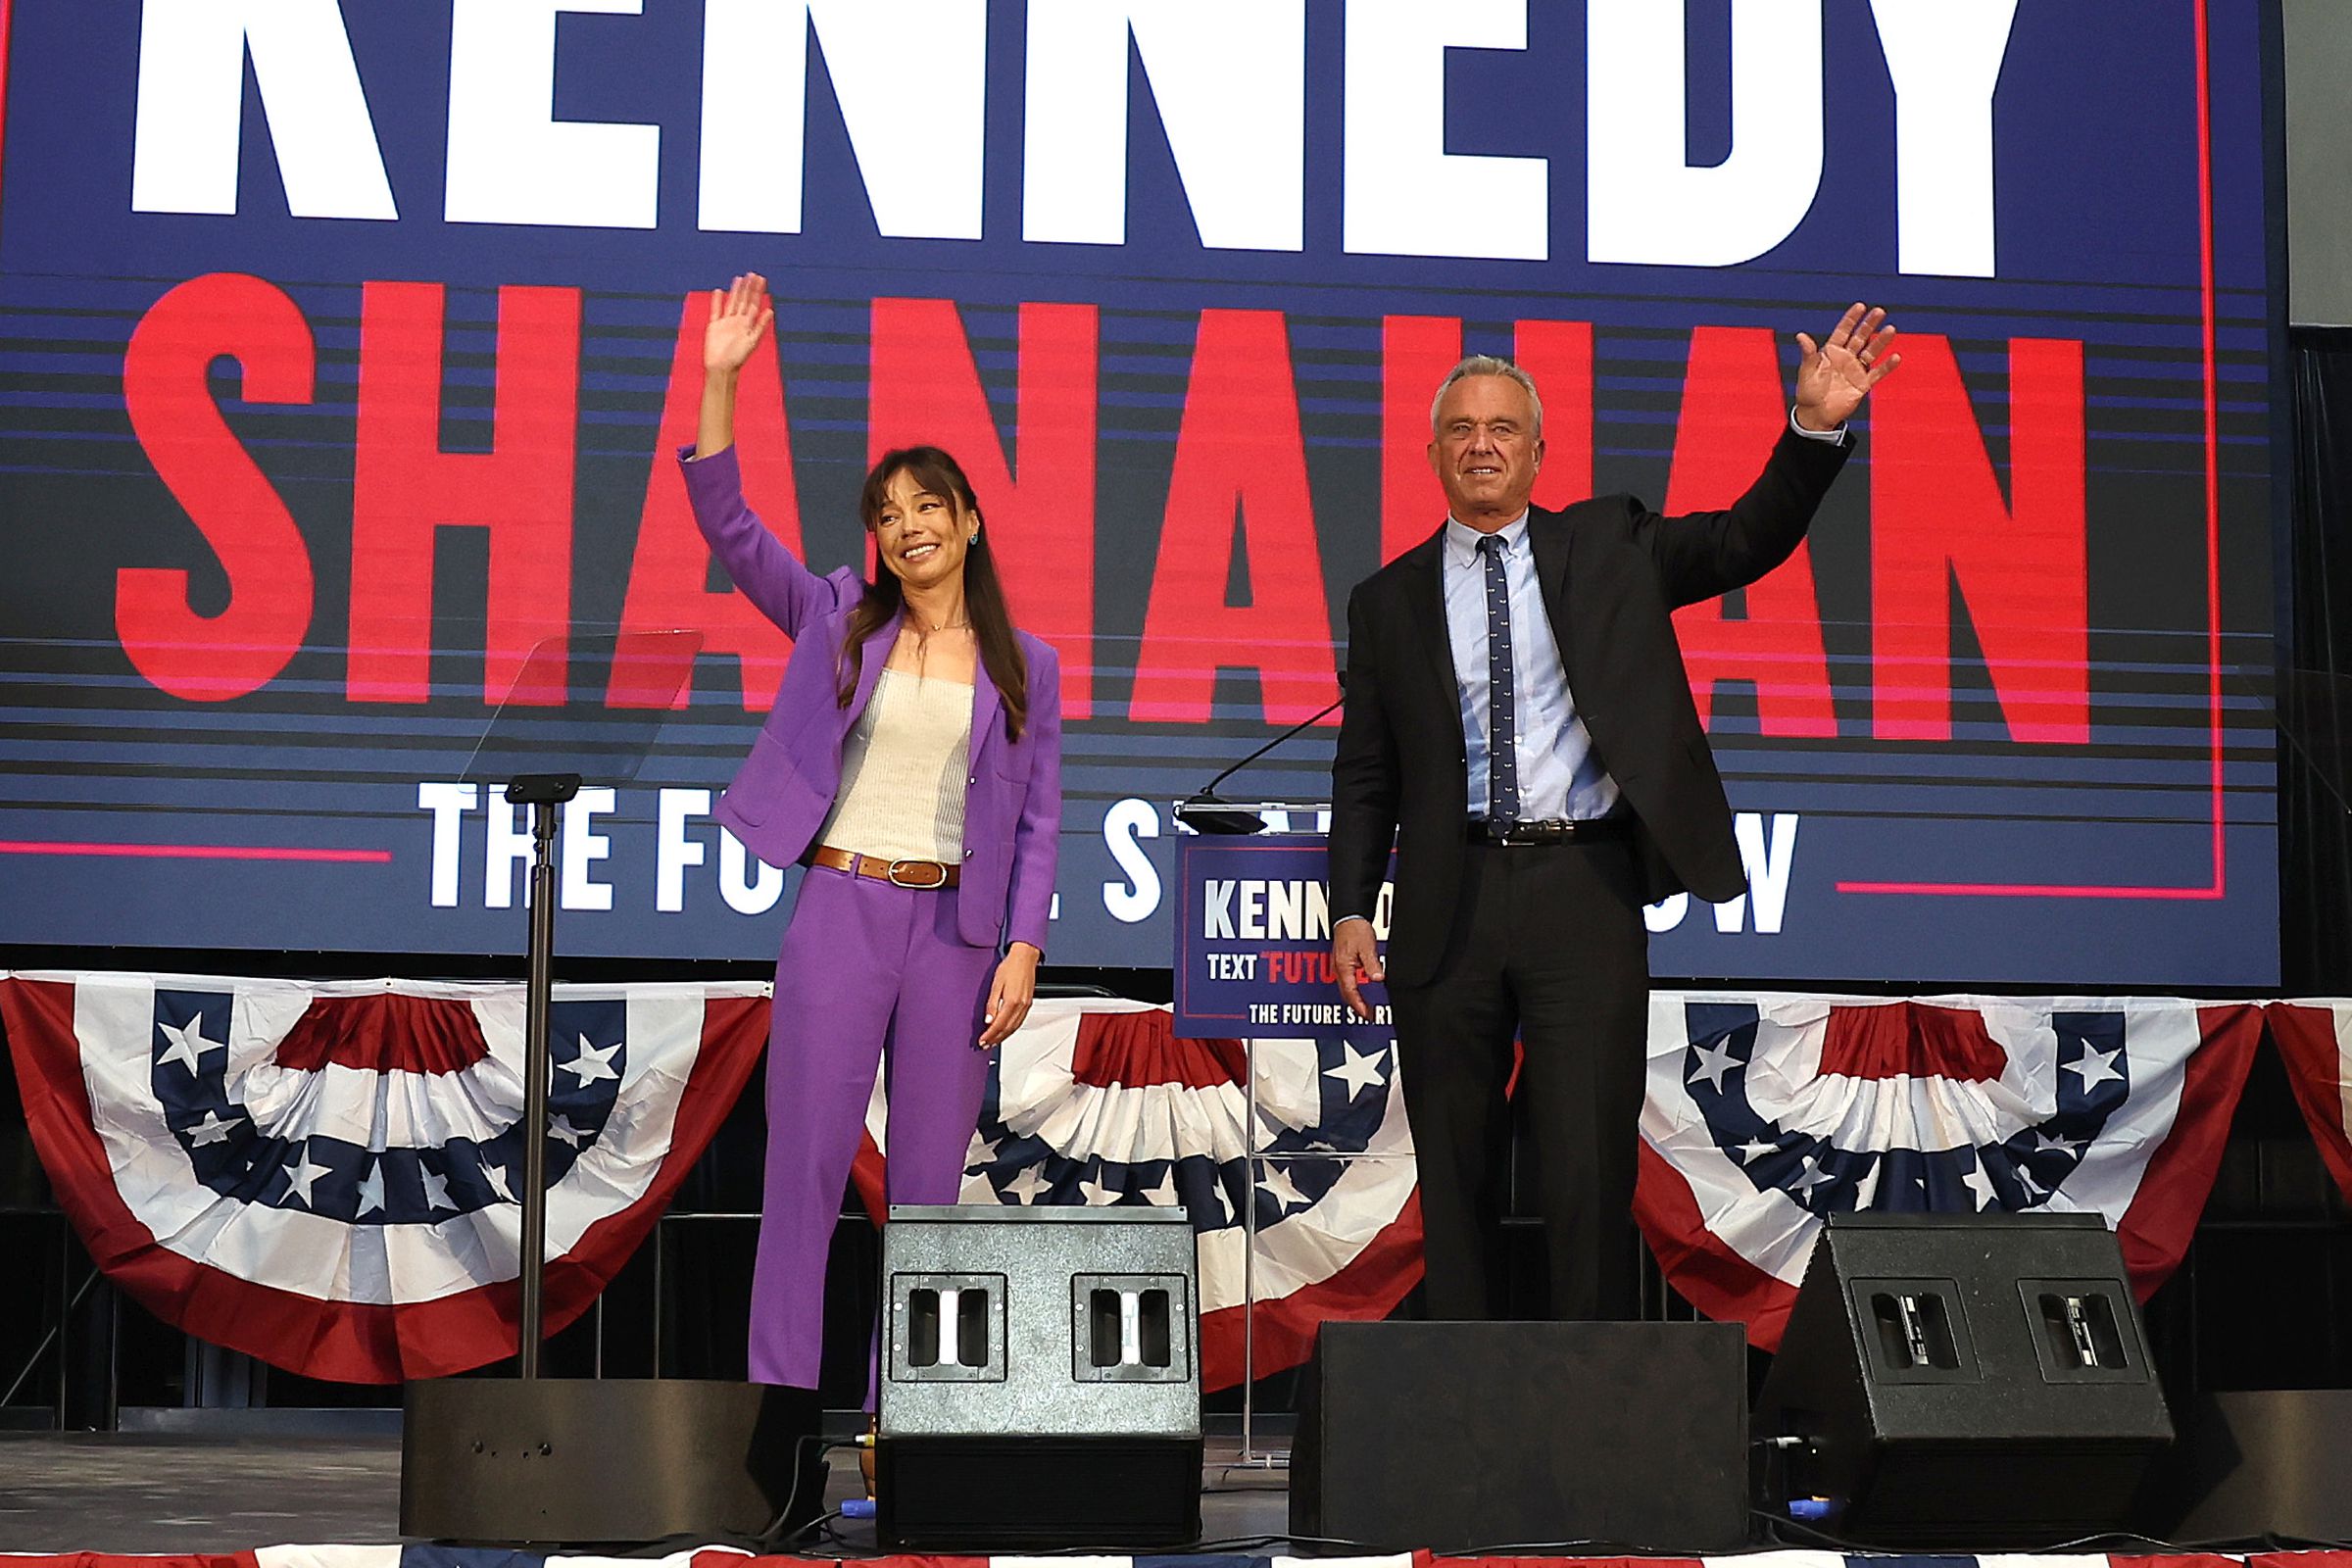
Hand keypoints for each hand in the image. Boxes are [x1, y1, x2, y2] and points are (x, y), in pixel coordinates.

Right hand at [704, 272, 773, 377]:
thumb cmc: (738, 357)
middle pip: (744, 301)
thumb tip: (771, 311)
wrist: (722, 368)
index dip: (757, 292)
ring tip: (739, 279)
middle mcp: (738, 322)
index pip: (754, 304)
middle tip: (752, 274)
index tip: (761, 279)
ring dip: (735, 291)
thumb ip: (761, 325)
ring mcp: (726, 323)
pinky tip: (719, 291)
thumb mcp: (752, 340)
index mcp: (748, 324)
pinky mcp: (714, 326)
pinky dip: (717, 301)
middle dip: (748, 288)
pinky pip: (716, 311)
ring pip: (732, 302)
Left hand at [978, 942, 1039, 1048]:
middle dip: (995, 1039)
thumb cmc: (1010, 967)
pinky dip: (1011, 1030)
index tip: (982, 1041)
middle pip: (1007, 1029)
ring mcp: (1026, 1006)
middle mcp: (1021, 1006)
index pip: (999, 1025)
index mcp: (1012, 1001)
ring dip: (1003, 1036)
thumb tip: (988, 1020)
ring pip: (1014, 1028)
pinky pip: (1019, 1022)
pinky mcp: (1028, 1004)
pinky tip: (1006, 1031)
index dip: (989, 1035)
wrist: (1024, 958)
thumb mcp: (996, 984)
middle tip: (985, 1045)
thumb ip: (992, 1004)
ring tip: (993, 1041)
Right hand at [1333, 920, 1384, 1022]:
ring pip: (1345, 988)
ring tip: (1365, 1006)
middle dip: (1356, 1006)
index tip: (1367, 1015)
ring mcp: (1338, 966)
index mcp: (1344, 967)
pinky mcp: (1342, 963)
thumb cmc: (1354, 929)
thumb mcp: (1367, 947)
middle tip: (1368, 1015)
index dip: (1359, 1006)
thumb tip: (1378, 978)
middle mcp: (1338, 969)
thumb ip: (1372, 964)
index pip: (1351, 993)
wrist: (1347, 916)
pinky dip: (1353, 990)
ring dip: (1354, 999)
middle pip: (1346, 994)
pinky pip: (1346, 981)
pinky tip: (1360, 991)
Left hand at [1793, 302, 1899, 430]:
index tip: (1860, 306)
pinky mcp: (1863, 384)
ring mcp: (1855, 369)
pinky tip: (1895, 357)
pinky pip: (1877, 373)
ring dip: (1881, 341)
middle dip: (1869, 325)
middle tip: (1879, 311)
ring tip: (1891, 329)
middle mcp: (1845, 358)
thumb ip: (1808, 353)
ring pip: (1871, 352)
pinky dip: (1886, 366)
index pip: (1843, 331)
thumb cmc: (1808, 392)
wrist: (1815, 415)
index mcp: (1831, 352)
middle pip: (1860, 337)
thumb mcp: (1807, 371)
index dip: (1851, 319)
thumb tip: (1800, 335)